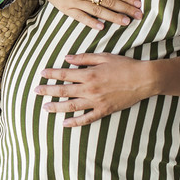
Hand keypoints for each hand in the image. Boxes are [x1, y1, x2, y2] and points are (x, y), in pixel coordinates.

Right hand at [28, 0, 142, 29]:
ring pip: (98, 10)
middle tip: (139, 16)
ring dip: (113, 17)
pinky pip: (80, 17)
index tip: (138, 3)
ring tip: (126, 22)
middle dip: (125, 9)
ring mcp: (75, 0)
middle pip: (108, 1)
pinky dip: (91, 22)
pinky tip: (101, 27)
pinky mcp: (66, 8)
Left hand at [35, 53, 156, 126]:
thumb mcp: (104, 57)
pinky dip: (75, 122)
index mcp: (89, 74)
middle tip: (35, 91)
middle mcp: (90, 89)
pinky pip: (87, 118)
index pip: (64, 74)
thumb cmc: (125, 65)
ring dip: (56, 107)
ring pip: (71, 106)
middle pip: (63, 91)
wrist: (144, 79)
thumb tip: (67, 58)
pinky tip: (65, 123)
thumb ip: (84, 58)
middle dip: (48, 91)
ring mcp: (96, 101)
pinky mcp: (104, 111)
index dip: (51, 74)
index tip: (41, 74)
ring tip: (45, 108)